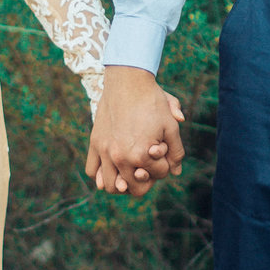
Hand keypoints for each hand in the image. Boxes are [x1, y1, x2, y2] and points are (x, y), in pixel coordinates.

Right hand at [86, 67, 184, 197]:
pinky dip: (101, 175)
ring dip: (122, 184)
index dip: (166, 164)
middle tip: (148, 167)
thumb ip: (176, 151)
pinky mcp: (95, 143)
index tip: (163, 149)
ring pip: (111, 186)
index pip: (160, 174)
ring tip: (130, 173)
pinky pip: (92, 170)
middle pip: (136, 188)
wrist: (127, 81)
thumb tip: (176, 171)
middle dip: (146, 180)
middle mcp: (121, 157)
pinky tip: (112, 168)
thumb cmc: (152, 101)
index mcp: (142, 154)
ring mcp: (105, 151)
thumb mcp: (171, 125)